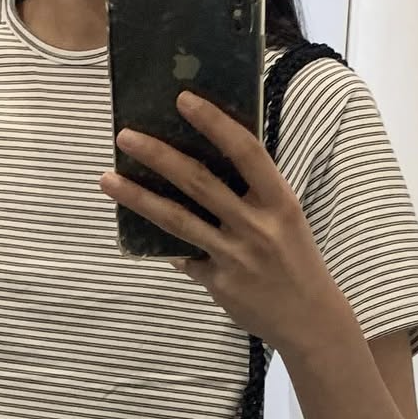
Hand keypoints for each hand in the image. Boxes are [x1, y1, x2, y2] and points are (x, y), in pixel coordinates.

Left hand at [100, 90, 347, 348]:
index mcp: (279, 200)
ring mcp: (235, 257)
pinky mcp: (219, 284)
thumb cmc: (296, 261)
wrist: (309, 319)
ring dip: (138, 198)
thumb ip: (254, 194)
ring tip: (108, 180)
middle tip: (125, 136)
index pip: (245, 151)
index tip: (183, 99)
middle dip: (158, 156)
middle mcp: (256, 226)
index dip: (214, 123)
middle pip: (199, 182)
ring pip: (178, 220)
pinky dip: (168, 248)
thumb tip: (204, 167)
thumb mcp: (286, 219)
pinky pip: (185, 258)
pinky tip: (145, 238)